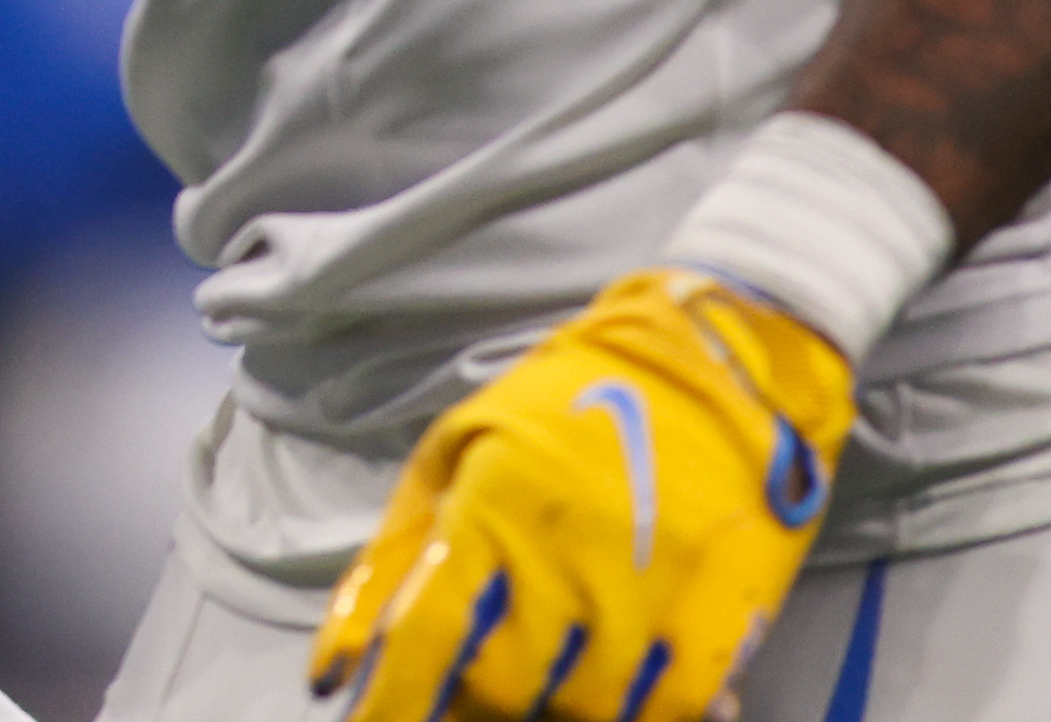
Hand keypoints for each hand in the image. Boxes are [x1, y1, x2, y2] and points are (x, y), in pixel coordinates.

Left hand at [310, 271, 854, 721]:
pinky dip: (637, 719)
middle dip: (474, 706)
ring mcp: (644, 593)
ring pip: (582, 713)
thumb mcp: (454, 453)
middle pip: (500, 689)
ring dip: (553, 711)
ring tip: (548, 678)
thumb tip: (332, 663)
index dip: (391, 705)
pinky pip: (669, 712)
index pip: (423, 637)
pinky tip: (617, 692)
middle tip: (471, 690)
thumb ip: (390, 560)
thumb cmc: (565, 406)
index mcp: (490, 510)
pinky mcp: (717, 616)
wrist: (710, 364)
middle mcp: (564, 559)